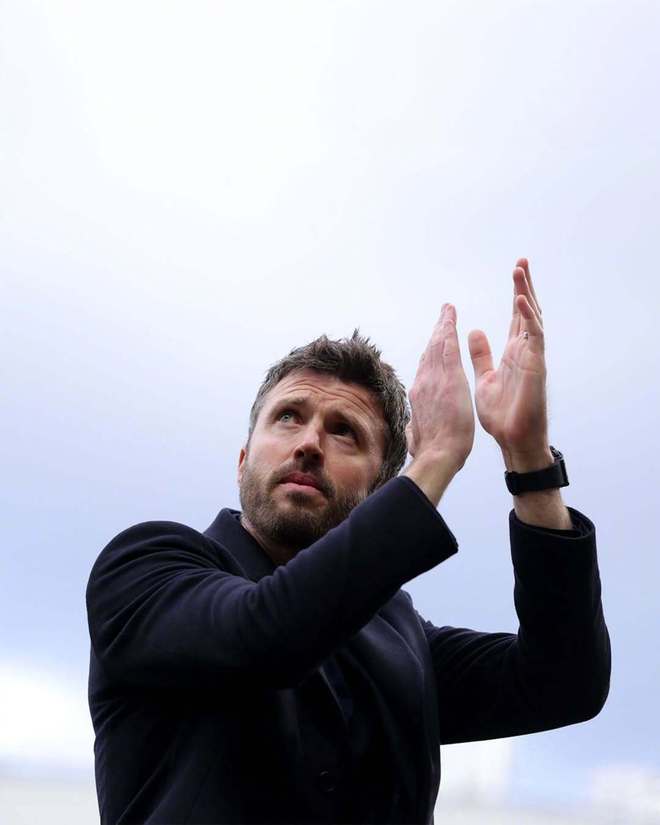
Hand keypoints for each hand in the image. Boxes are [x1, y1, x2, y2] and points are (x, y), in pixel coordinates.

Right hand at [406, 303, 474, 470]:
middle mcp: (423, 383)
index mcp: (419, 396)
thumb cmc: (432, 453)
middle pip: (429, 352)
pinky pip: (449, 346)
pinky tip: (451, 317)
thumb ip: (414, 430)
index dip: (429, 354)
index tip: (432, 343)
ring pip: (438, 345)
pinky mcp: (449, 377)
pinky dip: (449, 329)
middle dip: (435, 333)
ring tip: (447, 312)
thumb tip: (410, 431)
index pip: (425, 369)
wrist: (438, 455)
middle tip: (442, 317)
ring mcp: (434, 378)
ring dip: (442, 326)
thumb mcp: (417, 439)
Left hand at [467, 258, 550, 468]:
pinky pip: (535, 338)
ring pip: (532, 319)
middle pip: (527, 312)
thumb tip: (474, 331)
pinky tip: (522, 302)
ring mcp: (532, 357)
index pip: (516, 317)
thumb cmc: (502, 414)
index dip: (516, 295)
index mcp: (513, 352)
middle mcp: (525, 351)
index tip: (516, 271)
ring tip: (521, 270)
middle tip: (522, 261)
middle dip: (524, 286)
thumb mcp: (485, 378)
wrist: (512, 439)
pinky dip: (529, 318)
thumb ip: (482, 355)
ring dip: (527, 294)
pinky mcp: (536, 367)